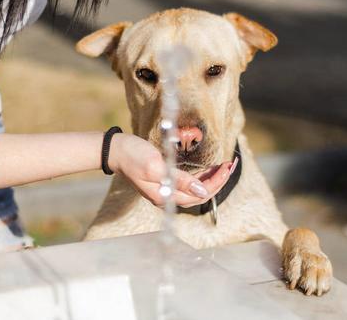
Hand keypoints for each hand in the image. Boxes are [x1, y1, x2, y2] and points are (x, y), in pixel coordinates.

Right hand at [108, 133, 232, 206]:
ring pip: (196, 189)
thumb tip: (202, 192)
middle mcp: (167, 197)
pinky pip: (189, 184)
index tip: (227, 168)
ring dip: (211, 179)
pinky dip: (201, 177)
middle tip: (231, 165)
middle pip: (200, 194)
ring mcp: (166, 190)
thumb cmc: (133, 155)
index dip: (216, 183)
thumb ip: (180, 181)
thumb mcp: (156, 166)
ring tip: (225, 166)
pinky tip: (209, 170)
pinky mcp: (164, 181)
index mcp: (166, 196)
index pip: (200, 195)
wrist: (115, 150)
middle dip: (218, 181)